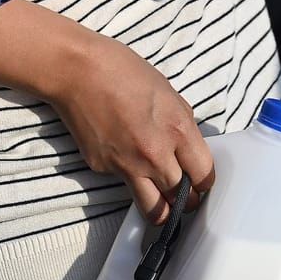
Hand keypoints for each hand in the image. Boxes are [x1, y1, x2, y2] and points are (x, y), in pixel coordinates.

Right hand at [49, 37, 212, 224]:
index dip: (203, 181)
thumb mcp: (166, 92)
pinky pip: (123, 183)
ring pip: (155, 210)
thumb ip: (181, 125)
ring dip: (162, 208)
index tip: (199, 180)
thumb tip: (187, 149)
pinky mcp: (102, 168)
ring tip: (161, 199)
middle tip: (181, 191)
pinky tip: (120, 154)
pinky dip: (126, 177)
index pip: (204, 176)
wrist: (76, 69)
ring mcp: (127, 165)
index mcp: (178, 130)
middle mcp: (155, 154)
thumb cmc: (121, 70)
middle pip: (183, 199)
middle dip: (185, 197)